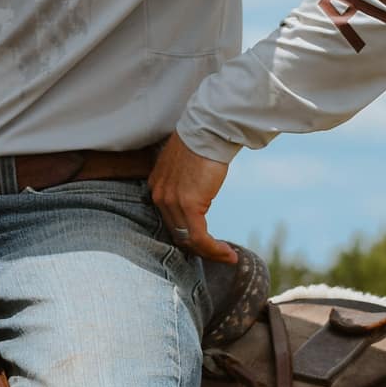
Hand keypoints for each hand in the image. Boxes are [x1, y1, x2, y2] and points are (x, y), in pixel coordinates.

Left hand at [148, 132, 235, 263]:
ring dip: (209, 252)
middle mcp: (159, 197)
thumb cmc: (202, 141)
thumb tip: (197, 189)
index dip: (187, 236)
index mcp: (157, 187)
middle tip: (218, 254)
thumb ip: (185, 181)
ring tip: (227, 257)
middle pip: (177, 234)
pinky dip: (214, 249)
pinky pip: (200, 238)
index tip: (205, 243)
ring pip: (188, 240)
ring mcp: (172, 202)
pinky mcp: (189, 205)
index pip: (169, 221)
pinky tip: (228, 254)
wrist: (209, 130)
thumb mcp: (186, 164)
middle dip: (199, 249)